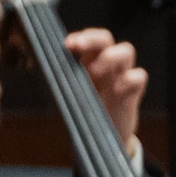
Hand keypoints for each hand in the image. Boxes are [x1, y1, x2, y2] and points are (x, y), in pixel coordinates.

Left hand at [63, 26, 146, 149]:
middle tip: (78, 46)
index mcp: (88, 61)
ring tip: (95, 71)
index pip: (88, 38)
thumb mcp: (68, 95)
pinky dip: (129, 78)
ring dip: (111, 56)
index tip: (67, 44)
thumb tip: (36, 67)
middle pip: (106, 38)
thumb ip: (59, 80)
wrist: (102, 139)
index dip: (80, 37)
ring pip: (126, 50)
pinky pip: (139, 76)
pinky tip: (116, 89)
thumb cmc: (83, 113)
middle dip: (93, 38)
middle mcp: (106, 64)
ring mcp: (121, 75)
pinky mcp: (134, 91)